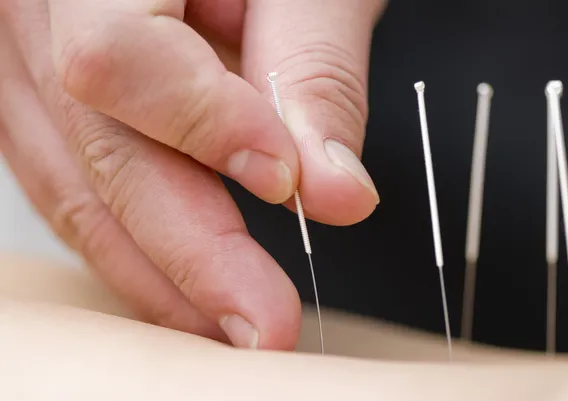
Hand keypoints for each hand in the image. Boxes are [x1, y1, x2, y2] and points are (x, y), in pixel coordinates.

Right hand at [0, 0, 384, 349]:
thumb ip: (315, 73)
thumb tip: (334, 191)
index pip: (118, 55)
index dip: (203, 127)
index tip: (285, 181)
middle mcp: (39, 10)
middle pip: (95, 146)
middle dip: (189, 250)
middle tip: (263, 320)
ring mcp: (26, 60)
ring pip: (74, 186)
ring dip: (158, 267)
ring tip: (229, 320)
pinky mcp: (42, 100)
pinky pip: (72, 185)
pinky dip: (132, 240)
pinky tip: (182, 282)